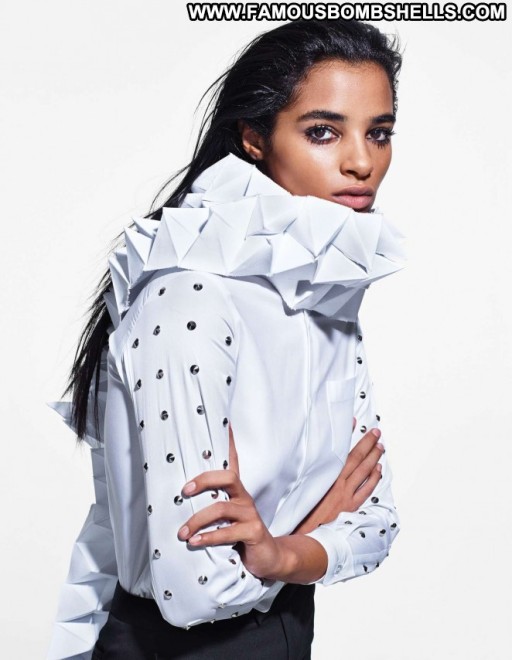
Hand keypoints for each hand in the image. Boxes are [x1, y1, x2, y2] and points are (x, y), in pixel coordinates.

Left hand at [177, 425, 280, 579]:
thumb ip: (207, 506)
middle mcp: (244, 498)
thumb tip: (177, 498)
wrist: (267, 557)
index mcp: (235, 491)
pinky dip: (208, 537)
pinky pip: (228, 532)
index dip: (228, 441)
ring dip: (197, 520)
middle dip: (204, 480)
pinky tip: (194, 543)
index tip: (224, 423)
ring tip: (182, 533)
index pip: (232, 461)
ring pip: (222, 508)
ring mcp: (250, 514)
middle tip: (183, 491)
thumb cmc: (240, 534)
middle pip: (228, 477)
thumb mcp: (224, 518)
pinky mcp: (254, 532)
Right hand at [293, 418, 384, 533]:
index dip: (350, 437)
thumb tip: (311, 458)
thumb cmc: (300, 515)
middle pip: (357, 459)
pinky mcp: (351, 507)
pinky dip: (374, 478)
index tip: (356, 423)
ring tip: (381, 446)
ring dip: (374, 458)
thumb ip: (308, 474)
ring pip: (365, 473)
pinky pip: (366, 490)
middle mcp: (339, 485)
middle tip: (376, 432)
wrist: (306, 539)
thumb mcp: (301, 490)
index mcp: (327, 479)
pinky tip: (378, 469)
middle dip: (368, 444)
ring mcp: (347, 496)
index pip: (343, 452)